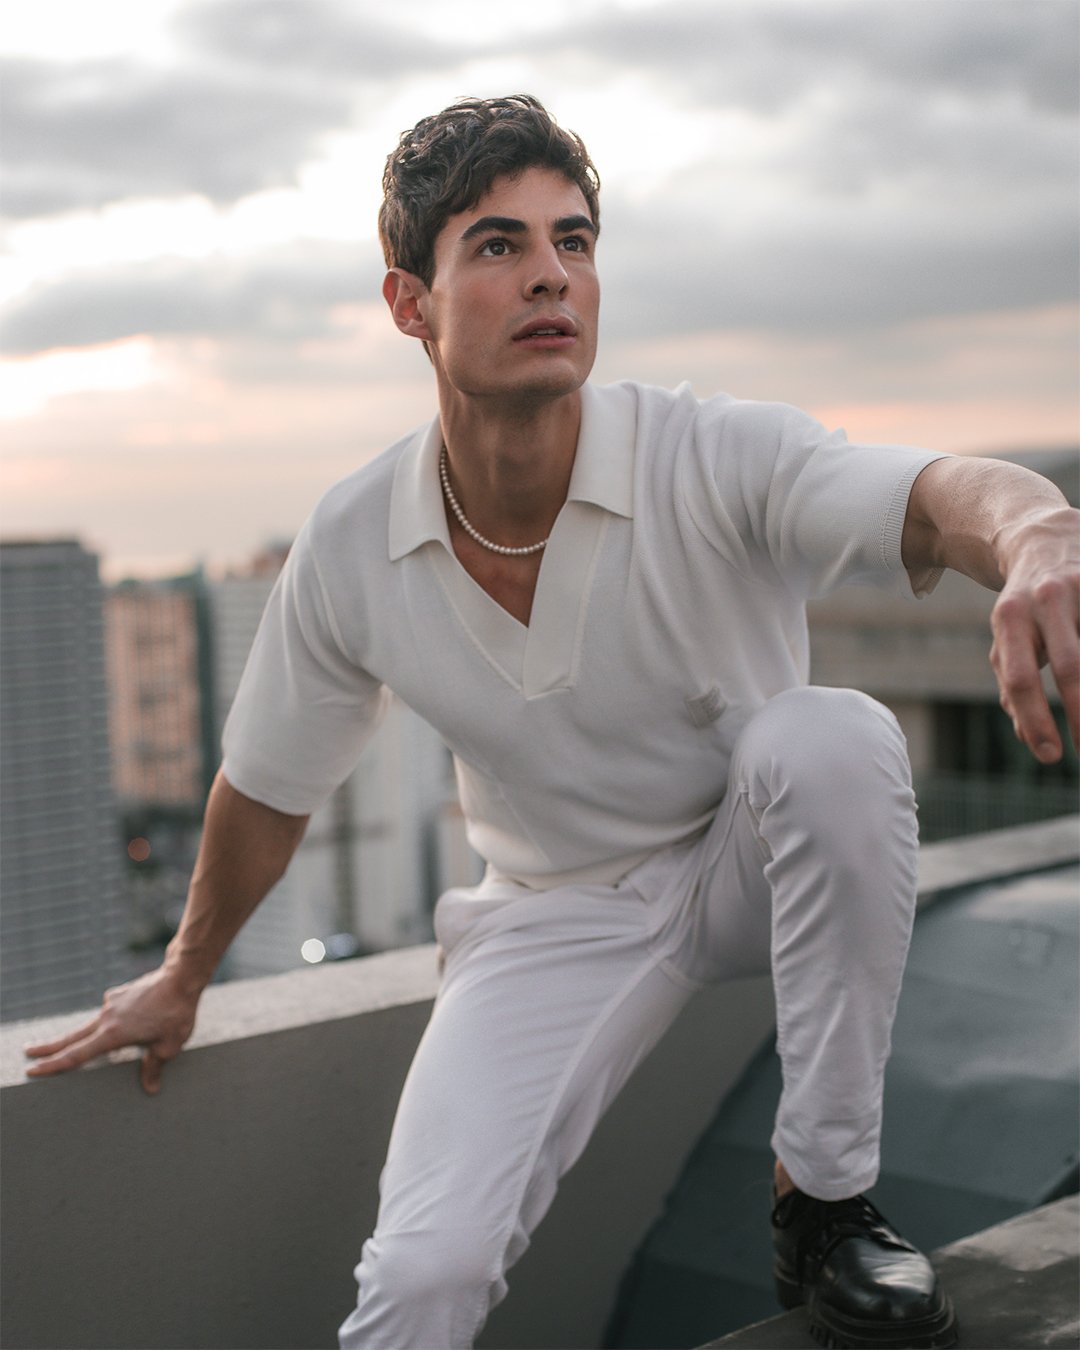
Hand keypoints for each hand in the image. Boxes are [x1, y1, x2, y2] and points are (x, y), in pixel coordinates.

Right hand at [23, 963, 200, 1094]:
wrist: (180, 977)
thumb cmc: (176, 1014)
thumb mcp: (169, 1047)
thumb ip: (154, 1066)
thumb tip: (150, 1087)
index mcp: (113, 1034)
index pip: (77, 1055)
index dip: (54, 1065)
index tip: (33, 1070)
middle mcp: (106, 1018)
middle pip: (73, 1037)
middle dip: (49, 1047)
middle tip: (27, 1052)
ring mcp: (111, 1003)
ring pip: (92, 1025)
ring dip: (86, 1036)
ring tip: (103, 1041)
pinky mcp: (119, 994)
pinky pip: (111, 1013)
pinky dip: (114, 1022)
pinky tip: (135, 1019)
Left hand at [990, 505, 1079, 762]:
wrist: (1044, 535)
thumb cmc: (1023, 603)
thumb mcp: (1006, 638)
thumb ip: (1012, 683)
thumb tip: (1027, 735)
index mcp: (1010, 617)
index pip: (1022, 679)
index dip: (1036, 720)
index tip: (1050, 756)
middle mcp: (1046, 599)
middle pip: (1071, 666)